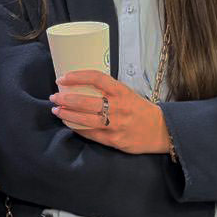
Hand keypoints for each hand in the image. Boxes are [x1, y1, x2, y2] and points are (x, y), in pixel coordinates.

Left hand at [50, 69, 169, 154]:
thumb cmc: (140, 109)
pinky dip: (78, 128)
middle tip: (54, 97)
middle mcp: (119, 107)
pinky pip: (91, 134)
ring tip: (56, 110)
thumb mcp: (128, 93)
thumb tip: (80, 85)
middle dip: (65, 99)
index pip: (96, 78)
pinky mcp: (115, 140)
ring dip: (67, 114)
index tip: (63, 78)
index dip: (77, 76)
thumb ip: (108, 90)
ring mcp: (116, 125)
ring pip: (85, 119)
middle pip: (86, 101)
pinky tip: (69, 124)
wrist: (162, 130)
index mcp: (122, 92)